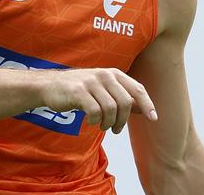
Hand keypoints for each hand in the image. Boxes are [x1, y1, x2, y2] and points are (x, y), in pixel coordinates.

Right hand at [40, 67, 157, 133]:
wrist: (50, 86)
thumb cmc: (80, 90)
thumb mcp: (103, 91)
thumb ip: (122, 97)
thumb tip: (144, 109)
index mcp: (113, 74)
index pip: (137, 88)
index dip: (147, 104)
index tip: (153, 119)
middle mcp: (103, 75)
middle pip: (125, 102)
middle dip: (123, 121)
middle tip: (116, 130)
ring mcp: (90, 82)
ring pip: (111, 109)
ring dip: (108, 123)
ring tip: (102, 126)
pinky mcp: (77, 91)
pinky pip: (94, 111)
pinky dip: (94, 120)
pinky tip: (89, 121)